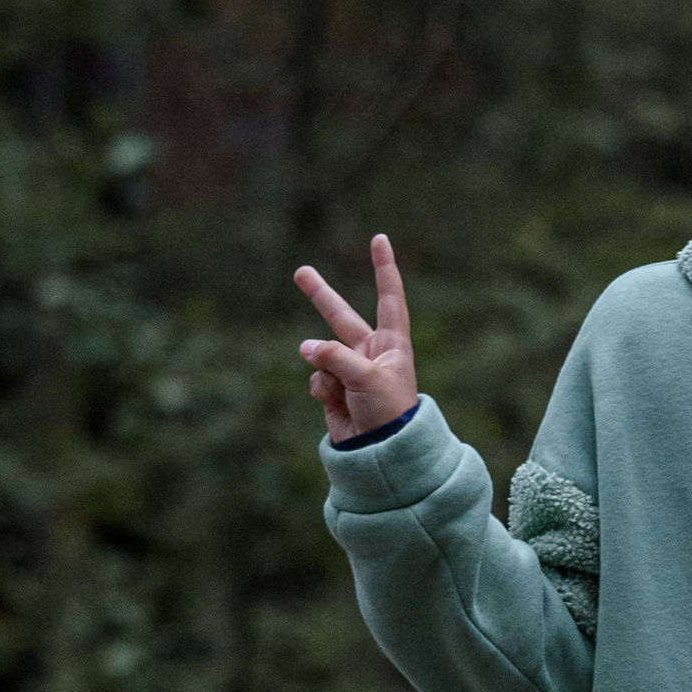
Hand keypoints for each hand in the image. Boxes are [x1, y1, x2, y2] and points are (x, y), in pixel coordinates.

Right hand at [295, 233, 417, 441]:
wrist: (383, 452)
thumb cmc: (389, 412)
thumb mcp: (367, 378)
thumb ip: (335, 356)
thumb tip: (306, 347)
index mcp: (392, 343)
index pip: (388, 297)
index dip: (383, 268)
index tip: (379, 239)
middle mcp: (370, 352)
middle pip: (340, 317)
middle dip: (320, 295)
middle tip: (300, 272)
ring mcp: (349, 370)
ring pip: (321, 355)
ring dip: (327, 371)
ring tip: (346, 393)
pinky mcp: (334, 390)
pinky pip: (317, 378)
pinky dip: (324, 390)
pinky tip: (340, 406)